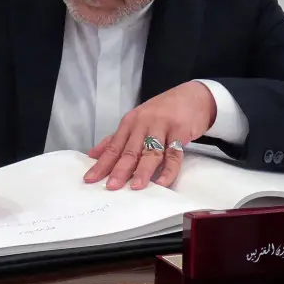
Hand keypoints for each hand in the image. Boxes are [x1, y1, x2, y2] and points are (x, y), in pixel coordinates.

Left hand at [85, 81, 216, 189]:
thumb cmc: (163, 112)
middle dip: (119, 170)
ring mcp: (162, 127)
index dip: (102, 164)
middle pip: (130, 150)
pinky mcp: (180, 132)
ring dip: (143, 170)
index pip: (113, 146)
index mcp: (130, 123)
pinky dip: (168, 169)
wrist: (193, 96)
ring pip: (151, 152)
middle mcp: (143, 124)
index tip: (90, 179)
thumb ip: (116, 139)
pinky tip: (162, 182)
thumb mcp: (137, 121)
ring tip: (135, 187)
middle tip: (111, 186)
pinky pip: (174, 154)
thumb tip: (94, 155)